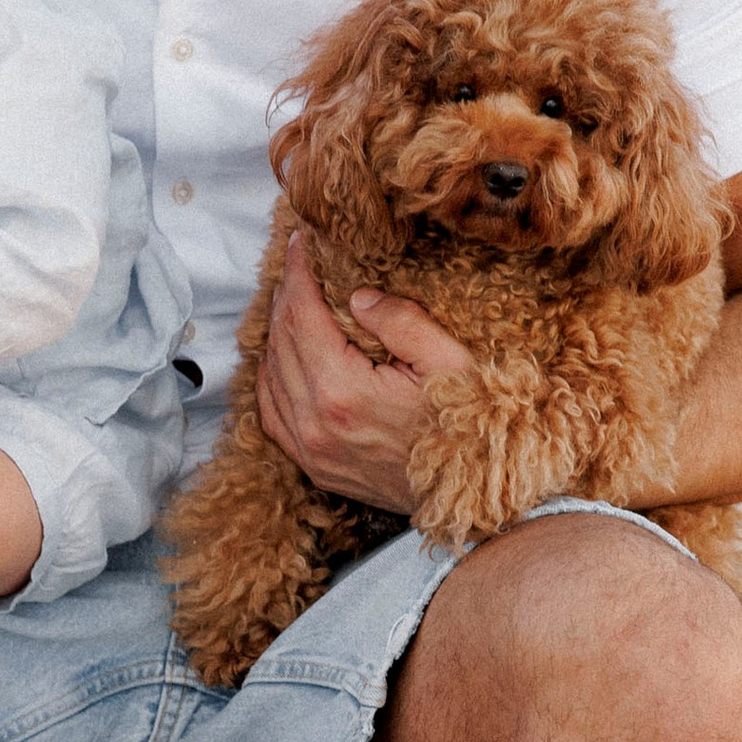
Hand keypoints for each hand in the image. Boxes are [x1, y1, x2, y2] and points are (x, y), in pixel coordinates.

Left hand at [256, 232, 474, 513]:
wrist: (472, 497)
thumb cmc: (469, 430)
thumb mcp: (448, 362)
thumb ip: (401, 322)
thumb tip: (358, 298)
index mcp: (343, 391)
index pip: (301, 315)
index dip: (297, 273)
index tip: (300, 244)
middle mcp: (315, 423)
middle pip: (280, 341)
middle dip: (286, 296)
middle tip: (299, 267)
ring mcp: (311, 450)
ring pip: (269, 377)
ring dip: (275, 335)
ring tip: (292, 305)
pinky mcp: (315, 468)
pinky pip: (272, 416)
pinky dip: (272, 380)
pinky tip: (284, 360)